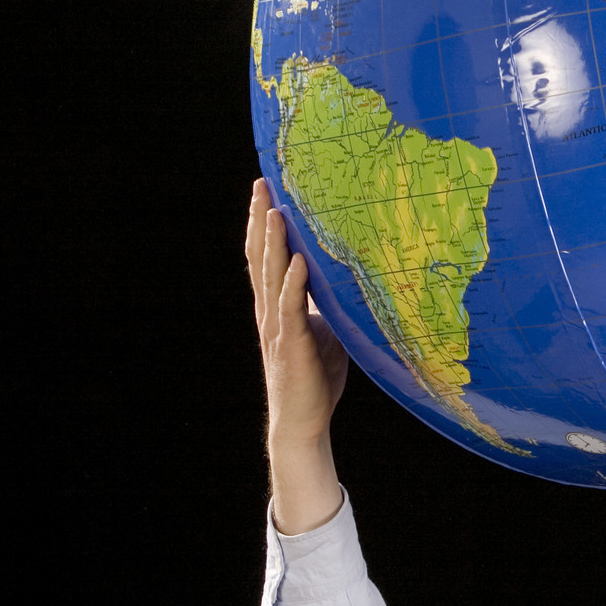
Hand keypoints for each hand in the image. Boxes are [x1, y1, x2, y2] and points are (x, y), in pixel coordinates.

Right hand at [247, 180, 347, 532]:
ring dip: (273, 244)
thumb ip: (325, 303)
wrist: (303, 422)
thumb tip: (345, 276)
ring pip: (271, 277)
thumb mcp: (325, 330)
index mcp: (276, 306)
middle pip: (260, 257)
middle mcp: (270, 312)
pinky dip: (294, 284)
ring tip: (275, 211)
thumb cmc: (315, 378)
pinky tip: (299, 261)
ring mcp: (278, 328)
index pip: (265, 257)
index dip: (263, 224)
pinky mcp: (291, 346)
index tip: (265, 190)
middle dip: (260, 220)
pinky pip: (291, 309)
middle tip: (260, 183)